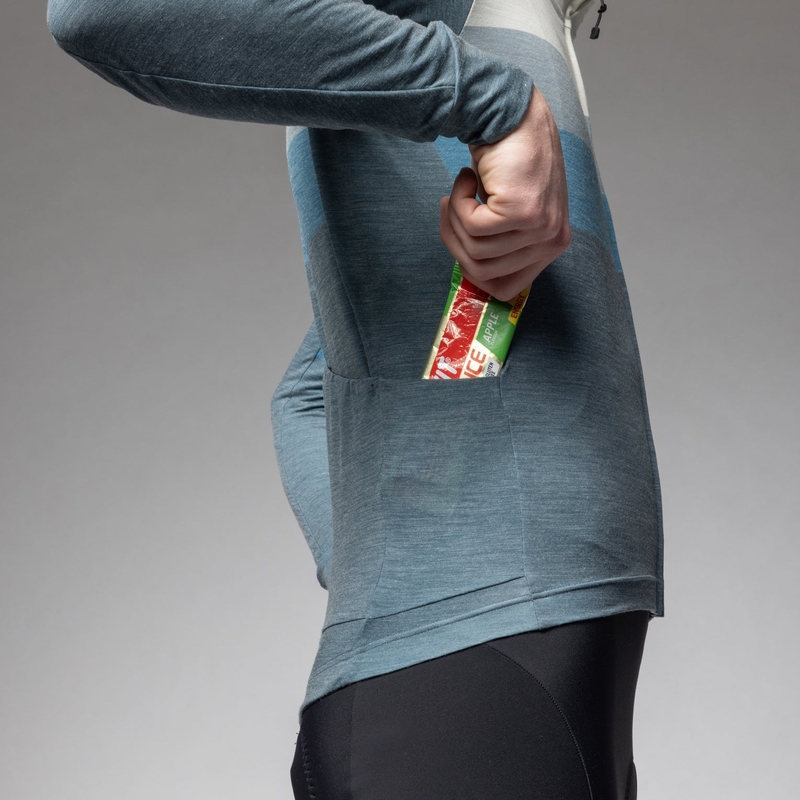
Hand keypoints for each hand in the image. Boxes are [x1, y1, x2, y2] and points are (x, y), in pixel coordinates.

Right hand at [439, 85, 570, 300]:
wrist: (512, 115)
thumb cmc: (507, 160)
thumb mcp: (511, 213)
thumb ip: (502, 244)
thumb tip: (471, 268)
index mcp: (551, 246)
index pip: (505, 289)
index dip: (473, 271)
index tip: (461, 241)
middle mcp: (552, 242)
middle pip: (483, 273)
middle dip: (455, 242)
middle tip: (451, 208)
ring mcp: (540, 229)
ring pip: (475, 252)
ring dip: (456, 219)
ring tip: (462, 189)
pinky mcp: (523, 213)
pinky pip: (472, 227)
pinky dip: (458, 203)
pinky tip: (468, 178)